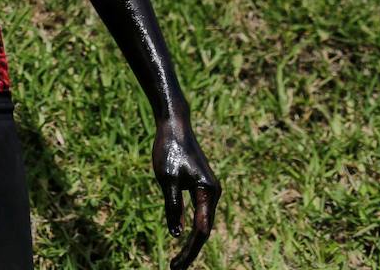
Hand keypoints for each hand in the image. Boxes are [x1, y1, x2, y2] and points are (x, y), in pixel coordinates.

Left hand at [153, 118, 219, 269]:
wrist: (175, 124)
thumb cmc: (169, 149)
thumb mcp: (167, 179)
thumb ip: (173, 207)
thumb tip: (176, 234)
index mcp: (208, 192)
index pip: (201, 231)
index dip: (189, 252)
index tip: (176, 266)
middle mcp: (213, 193)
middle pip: (204, 230)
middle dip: (190, 251)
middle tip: (175, 268)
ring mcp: (209, 190)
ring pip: (203, 223)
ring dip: (191, 242)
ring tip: (178, 260)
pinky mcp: (201, 186)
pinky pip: (199, 213)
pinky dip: (192, 228)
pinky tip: (182, 237)